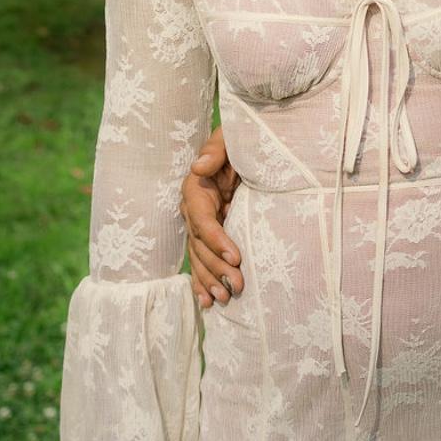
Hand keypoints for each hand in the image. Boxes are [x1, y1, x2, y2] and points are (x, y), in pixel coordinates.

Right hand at [180, 125, 242, 308]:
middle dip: (217, 267)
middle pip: (200, 244)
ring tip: (226, 298)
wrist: (246, 148)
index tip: (236, 257)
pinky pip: (201, 259)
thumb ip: (216, 151)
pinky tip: (208, 301)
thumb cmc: (240, 140)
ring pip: (200, 256)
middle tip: (237, 285)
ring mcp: (200, 223)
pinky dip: (203, 281)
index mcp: (196, 189)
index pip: (202, 220)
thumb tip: (198, 167)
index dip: (216, 240)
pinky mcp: (208, 233)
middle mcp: (194, 209)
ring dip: (211, 279)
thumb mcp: (230, 139)